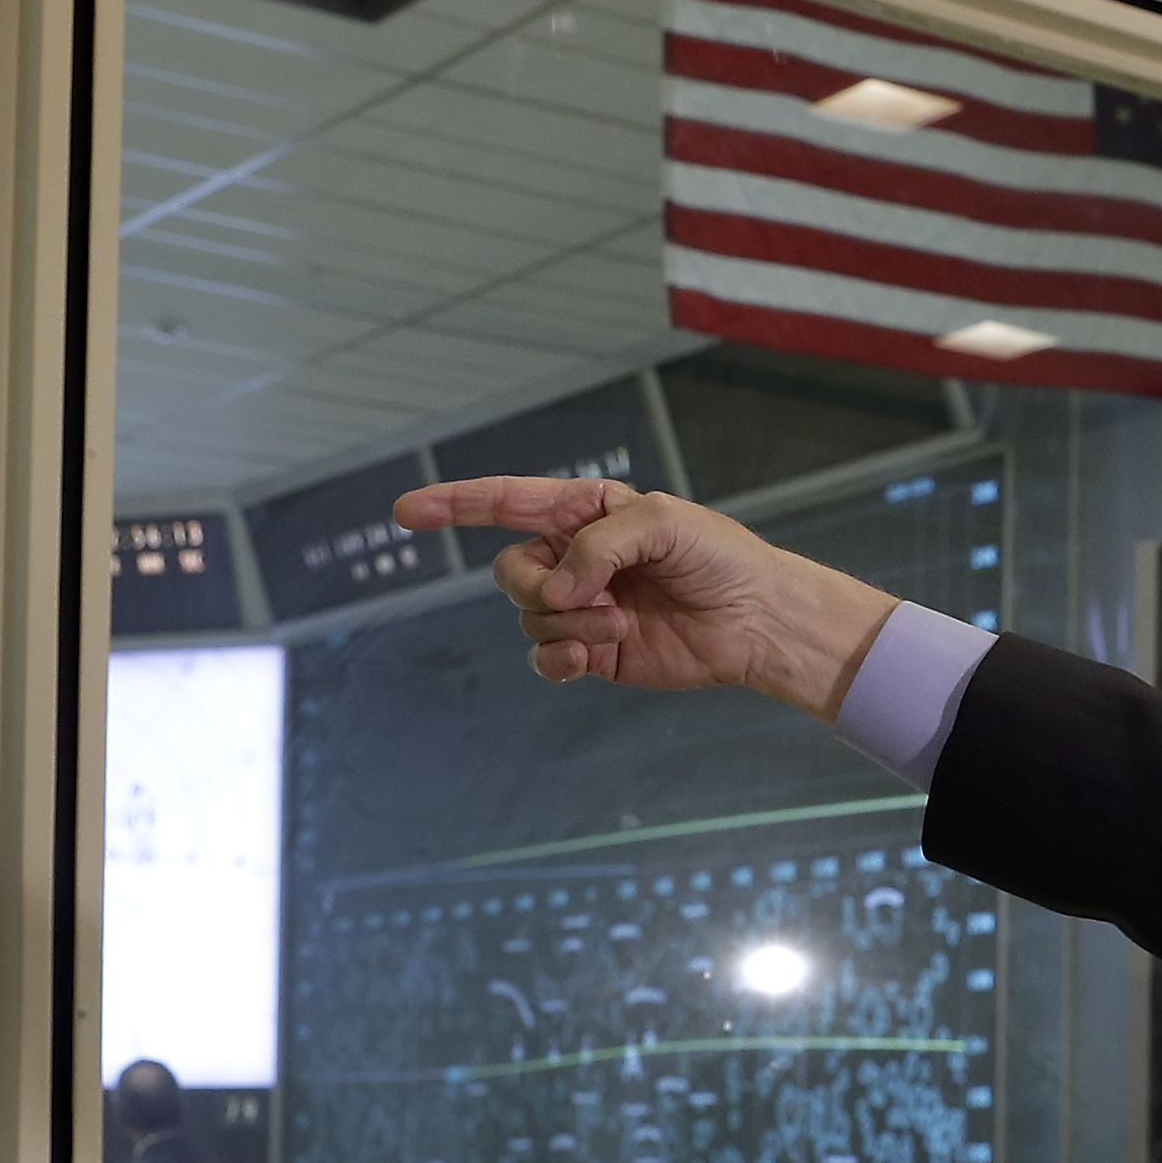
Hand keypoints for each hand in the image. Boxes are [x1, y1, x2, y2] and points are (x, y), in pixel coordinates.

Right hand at [394, 476, 895, 712]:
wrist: (756, 620)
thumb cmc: (719, 558)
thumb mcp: (663, 523)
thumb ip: (599, 544)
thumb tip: (558, 588)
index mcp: (585, 512)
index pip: (505, 503)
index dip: (453, 505)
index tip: (405, 511)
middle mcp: (575, 558)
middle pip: (509, 573)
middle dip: (538, 589)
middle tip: (594, 599)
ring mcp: (581, 608)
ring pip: (529, 617)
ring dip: (570, 624)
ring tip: (621, 624)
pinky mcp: (592, 653)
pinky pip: (544, 657)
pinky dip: (558, 658)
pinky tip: (590, 657)